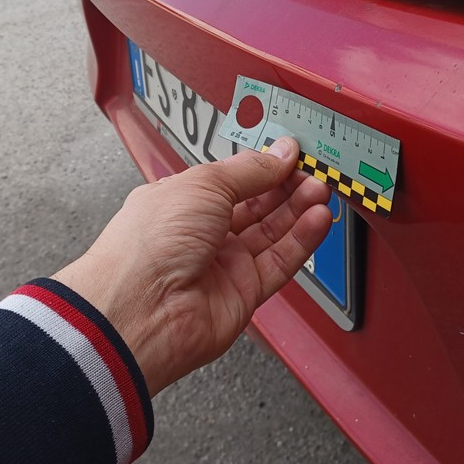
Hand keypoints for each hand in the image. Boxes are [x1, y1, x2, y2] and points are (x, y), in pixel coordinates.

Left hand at [52, 137, 331, 395]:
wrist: (141, 309)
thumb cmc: (148, 244)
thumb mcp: (204, 185)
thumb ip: (249, 170)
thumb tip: (280, 153)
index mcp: (181, 201)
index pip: (232, 179)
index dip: (263, 165)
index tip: (292, 153)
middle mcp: (201, 233)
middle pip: (256, 205)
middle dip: (287, 186)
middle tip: (314, 171)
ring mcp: (221, 265)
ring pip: (272, 233)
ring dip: (299, 210)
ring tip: (322, 190)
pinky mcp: (242, 294)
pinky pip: (280, 263)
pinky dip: (301, 241)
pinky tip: (318, 220)